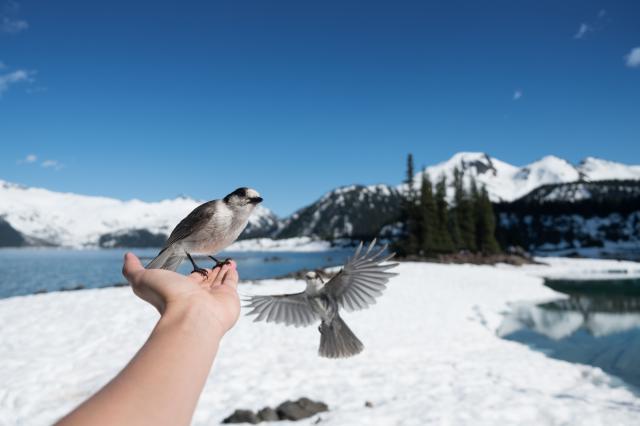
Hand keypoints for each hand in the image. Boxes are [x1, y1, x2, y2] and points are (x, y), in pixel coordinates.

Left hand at [122, 253, 239, 332]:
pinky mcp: (229, 296)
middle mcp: (198, 295)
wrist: (191, 315)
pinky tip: (232, 265)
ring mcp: (214, 297)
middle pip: (206, 281)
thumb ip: (132, 269)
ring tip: (227, 261)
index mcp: (181, 291)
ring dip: (222, 270)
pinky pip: (231, 281)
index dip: (193, 272)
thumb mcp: (143, 279)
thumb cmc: (167, 298)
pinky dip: (232, 273)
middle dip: (210, 272)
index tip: (197, 263)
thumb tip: (127, 256)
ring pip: (219, 280)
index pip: (190, 280)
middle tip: (214, 262)